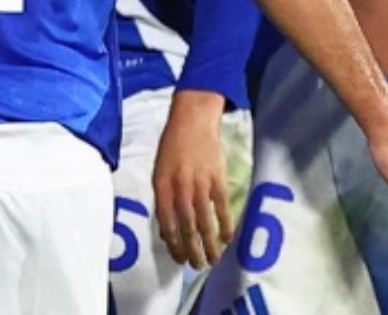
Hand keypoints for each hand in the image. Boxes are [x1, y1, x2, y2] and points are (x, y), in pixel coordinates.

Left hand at [153, 91, 234, 268]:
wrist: (192, 122)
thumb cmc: (172, 147)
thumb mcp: (159, 171)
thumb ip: (163, 198)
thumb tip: (166, 228)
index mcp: (161, 186)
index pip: (166, 222)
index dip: (173, 243)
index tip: (179, 258)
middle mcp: (180, 187)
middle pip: (186, 226)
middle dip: (192, 249)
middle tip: (197, 266)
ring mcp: (200, 184)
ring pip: (205, 221)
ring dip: (210, 244)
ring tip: (213, 259)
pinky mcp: (217, 179)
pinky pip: (222, 208)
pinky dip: (225, 225)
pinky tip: (227, 239)